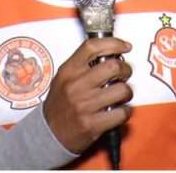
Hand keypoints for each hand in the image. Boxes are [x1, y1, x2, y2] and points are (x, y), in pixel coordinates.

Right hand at [43, 37, 132, 154]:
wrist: (49, 133)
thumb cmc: (59, 104)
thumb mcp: (63, 76)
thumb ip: (82, 63)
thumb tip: (108, 51)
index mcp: (69, 71)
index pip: (92, 47)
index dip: (113, 43)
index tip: (124, 46)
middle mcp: (76, 86)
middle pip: (112, 66)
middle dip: (125, 69)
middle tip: (124, 73)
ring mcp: (85, 106)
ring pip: (121, 90)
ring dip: (127, 91)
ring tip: (121, 93)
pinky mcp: (92, 125)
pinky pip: (121, 113)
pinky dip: (125, 111)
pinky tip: (119, 110)